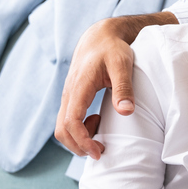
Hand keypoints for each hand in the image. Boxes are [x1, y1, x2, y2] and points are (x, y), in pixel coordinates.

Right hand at [56, 13, 176, 158]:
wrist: (100, 36)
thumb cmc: (112, 49)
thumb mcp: (122, 65)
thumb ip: (123, 87)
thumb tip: (126, 111)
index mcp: (79, 87)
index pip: (71, 122)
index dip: (82, 141)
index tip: (98, 151)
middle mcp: (69, 93)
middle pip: (61, 130)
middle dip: (78, 146)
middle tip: (100, 151)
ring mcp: (68, 96)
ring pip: (62, 127)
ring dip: (78, 139)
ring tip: (101, 135)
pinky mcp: (72, 97)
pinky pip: (68, 120)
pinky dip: (79, 130)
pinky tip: (98, 121)